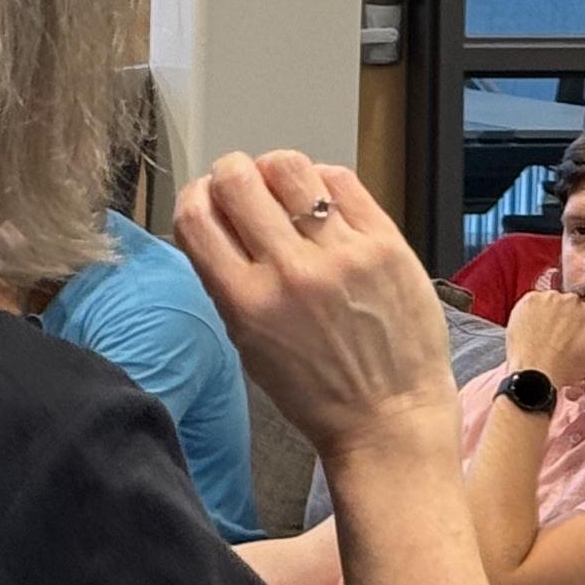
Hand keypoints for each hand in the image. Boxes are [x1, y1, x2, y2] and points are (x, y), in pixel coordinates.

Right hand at [168, 150, 452, 468]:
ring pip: (289, 167)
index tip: (207, 199)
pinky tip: (323, 199)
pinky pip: (342, 181)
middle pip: (237, 179)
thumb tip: (216, 219)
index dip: (196, 196)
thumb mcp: (249, 345)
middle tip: (245, 187)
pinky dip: (323, 180)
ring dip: (276, 170)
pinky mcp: (386, 244)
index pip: (196, 216)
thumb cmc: (317, 391)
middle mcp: (290, 272)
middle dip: (232, 173)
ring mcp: (342, 254)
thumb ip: (228, 282)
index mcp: (246, 302)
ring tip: (285, 189)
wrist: (389, 418)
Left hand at [503, 285, 584, 397]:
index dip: (576, 326)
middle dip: (561, 318)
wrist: (534, 374)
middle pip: (566, 304)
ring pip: (548, 301)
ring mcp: (546, 298)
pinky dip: (530, 313)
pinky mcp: (526, 300)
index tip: (569, 340)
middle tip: (554, 340)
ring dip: (546, 314)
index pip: (583, 311)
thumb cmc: (567, 367)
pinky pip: (530, 301)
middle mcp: (569, 299)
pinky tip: (532, 331)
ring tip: (542, 337)